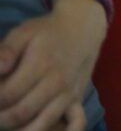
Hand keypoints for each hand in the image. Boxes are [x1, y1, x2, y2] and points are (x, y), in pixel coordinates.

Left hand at [0, 0, 105, 130]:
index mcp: (41, 64)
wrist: (83, 29)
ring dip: (16, 128)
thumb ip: (6, 51)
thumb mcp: (24, 33)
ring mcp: (68, 94)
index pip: (6, 95)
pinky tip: (26, 127)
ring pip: (38, 125)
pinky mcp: (75, 101)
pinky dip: (40, 130)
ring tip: (5, 118)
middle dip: (0, 117)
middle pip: (19, 114)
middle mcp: (57, 83)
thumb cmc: (47, 32)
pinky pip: (62, 125)